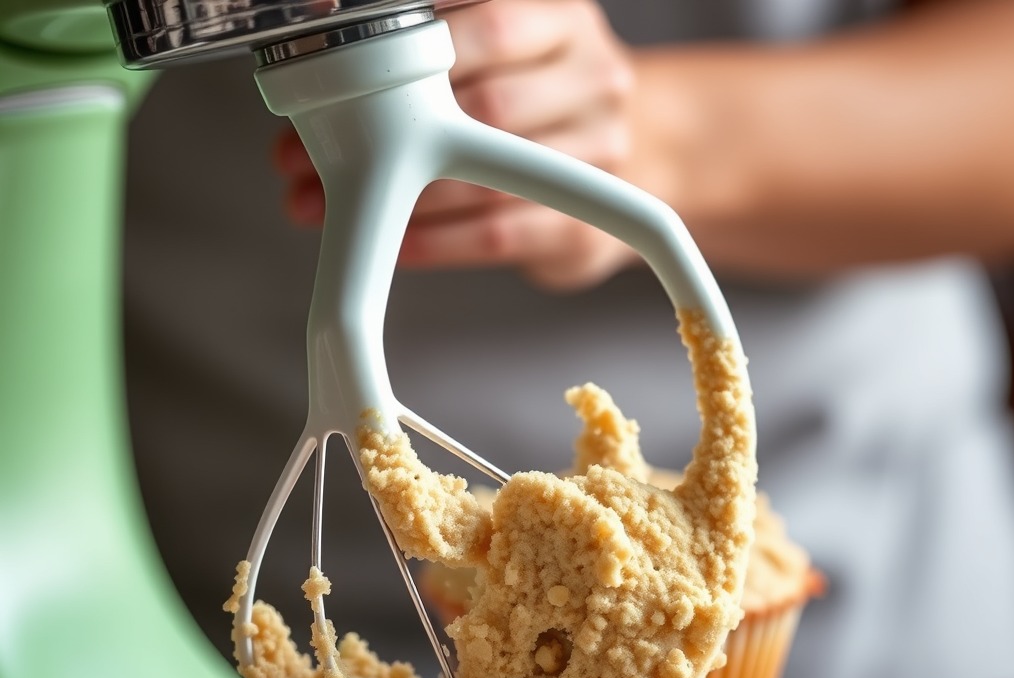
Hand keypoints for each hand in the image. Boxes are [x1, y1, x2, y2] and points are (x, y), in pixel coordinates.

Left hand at [273, 0, 639, 290]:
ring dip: (394, 193)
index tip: (330, 60)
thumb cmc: (538, 97)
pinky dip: (434, 241)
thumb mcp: (503, 45)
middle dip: (386, 128)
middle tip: (300, 152)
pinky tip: (387, 239)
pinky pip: (497, 235)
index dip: (408, 38)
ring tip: (318, 202)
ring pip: (488, 175)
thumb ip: (433, 37)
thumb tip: (321, 34)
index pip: (490, 16)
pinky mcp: (581, 228)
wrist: (634, 158)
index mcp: (561, 19)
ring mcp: (597, 155)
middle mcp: (590, 78)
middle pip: (485, 102)